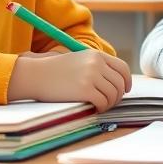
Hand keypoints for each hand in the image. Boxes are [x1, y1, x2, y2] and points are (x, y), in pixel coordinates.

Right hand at [8, 50, 132, 111]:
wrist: (35, 74)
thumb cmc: (54, 70)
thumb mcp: (78, 60)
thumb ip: (95, 66)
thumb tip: (114, 81)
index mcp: (96, 55)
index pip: (122, 68)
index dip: (126, 81)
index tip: (124, 89)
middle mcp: (96, 63)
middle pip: (119, 83)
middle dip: (117, 96)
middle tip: (109, 102)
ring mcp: (91, 76)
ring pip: (112, 95)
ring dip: (108, 104)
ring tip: (99, 106)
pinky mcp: (85, 90)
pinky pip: (102, 103)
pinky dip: (101, 108)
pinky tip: (93, 109)